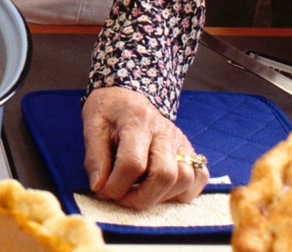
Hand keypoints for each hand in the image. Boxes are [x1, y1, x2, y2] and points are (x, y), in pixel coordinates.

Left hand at [81, 86, 207, 208]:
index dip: (116, 186)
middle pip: (164, 175)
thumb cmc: (110, 110)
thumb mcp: (93, 124)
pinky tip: (160, 189)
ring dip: (160, 196)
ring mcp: (180, 141)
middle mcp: (165, 131)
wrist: (129, 94)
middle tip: (121, 197)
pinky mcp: (189, 150)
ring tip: (139, 192)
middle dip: (139, 197)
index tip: (102, 191)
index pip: (133, 163)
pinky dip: (182, 192)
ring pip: (184, 180)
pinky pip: (198, 178)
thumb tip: (99, 187)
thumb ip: (94, 157)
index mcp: (137, 121)